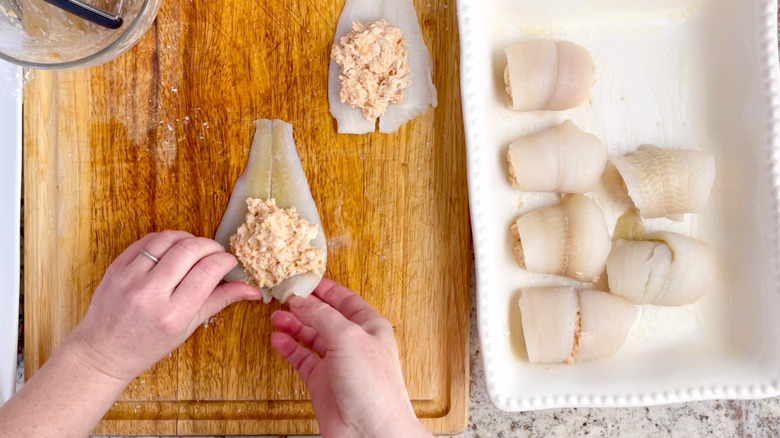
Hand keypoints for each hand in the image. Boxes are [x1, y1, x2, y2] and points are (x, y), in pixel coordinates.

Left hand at [68, 230, 261, 381]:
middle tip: (216, 254)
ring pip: (168, 239)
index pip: (208, 271)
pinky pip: (147, 240)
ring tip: (195, 250)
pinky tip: (173, 249)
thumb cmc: (148, 345)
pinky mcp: (116, 267)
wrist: (104, 351)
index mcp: (173, 313)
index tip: (229, 262)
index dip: (225, 260)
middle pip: (190, 249)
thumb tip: (253, 290)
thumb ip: (220, 301)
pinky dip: (166, 239)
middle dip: (210, 246)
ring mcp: (130, 278)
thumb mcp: (188, 327)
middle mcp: (151, 293)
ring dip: (189, 239)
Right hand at [270, 278, 432, 437]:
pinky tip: (278, 339)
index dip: (323, 287)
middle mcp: (354, 342)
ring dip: (294, 324)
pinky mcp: (322, 382)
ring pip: (311, 336)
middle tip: (282, 295)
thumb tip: (302, 300)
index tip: (303, 278)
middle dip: (304, 305)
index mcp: (369, 326)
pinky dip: (289, 347)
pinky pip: (302, 358)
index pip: (344, 298)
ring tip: (276, 315)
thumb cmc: (373, 387)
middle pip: (325, 315)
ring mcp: (338, 362)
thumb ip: (322, 315)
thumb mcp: (348, 337)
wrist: (370, 431)